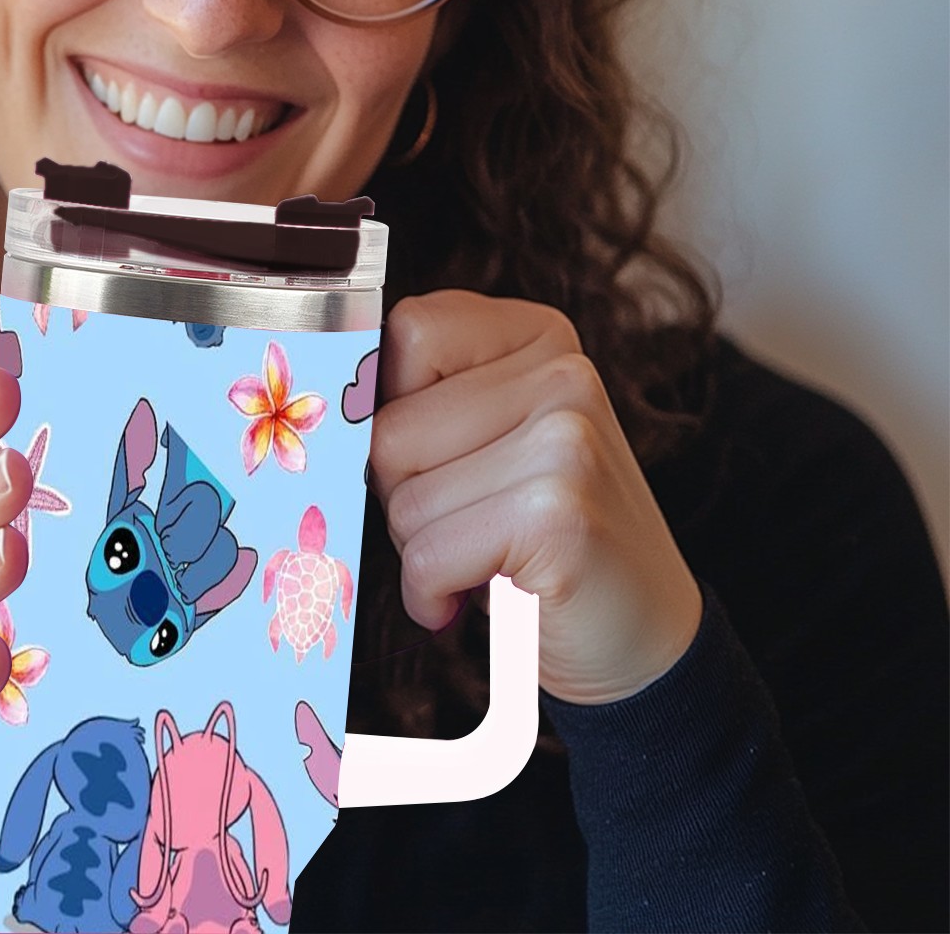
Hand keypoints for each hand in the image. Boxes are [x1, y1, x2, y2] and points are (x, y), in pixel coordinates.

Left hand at [369, 290, 701, 702]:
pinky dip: (432, 593)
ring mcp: (566, 440)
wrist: (645, 641)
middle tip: (466, 523)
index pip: (408, 331)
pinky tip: (476, 597)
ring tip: (482, 557)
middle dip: (402, 493)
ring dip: (421, 549)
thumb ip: (427, 399)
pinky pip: (428, 555)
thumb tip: (327, 403)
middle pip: (390, 428)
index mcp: (540, 336)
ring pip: (402, 497)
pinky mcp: (557, 514)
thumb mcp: (491, 439)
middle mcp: (563, 373)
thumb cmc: (540, 538)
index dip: (390, 406)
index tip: (427, 455)